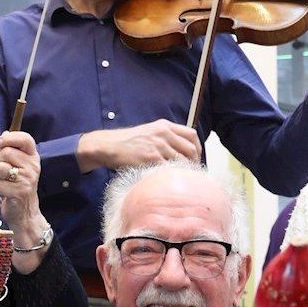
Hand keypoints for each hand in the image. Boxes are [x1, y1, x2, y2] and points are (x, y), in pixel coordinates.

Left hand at [0, 130, 42, 232]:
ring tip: (3, 181)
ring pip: (0, 167)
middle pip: (6, 152)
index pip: (26, 139)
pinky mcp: (20, 192)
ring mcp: (28, 180)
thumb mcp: (18, 165)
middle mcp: (33, 167)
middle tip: (0, 171)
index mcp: (33, 157)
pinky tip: (5, 192)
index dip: (9, 137)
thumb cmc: (17, 185)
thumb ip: (12, 149)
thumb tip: (5, 133)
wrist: (24, 212)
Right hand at [77, 119, 200, 172]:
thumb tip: (182, 152)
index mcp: (165, 126)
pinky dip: (172, 175)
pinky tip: (170, 180)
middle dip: (194, 163)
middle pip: (191, 149)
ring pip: (183, 161)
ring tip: (182, 179)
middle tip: (192, 173)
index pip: (192, 134)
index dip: (198, 148)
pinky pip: (169, 168)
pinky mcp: (151, 157)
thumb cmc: (128, 143)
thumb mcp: (149, 132)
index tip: (196, 158)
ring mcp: (158, 145)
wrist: (109, 146)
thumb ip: (166, 138)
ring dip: (185, 172)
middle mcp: (164, 133)